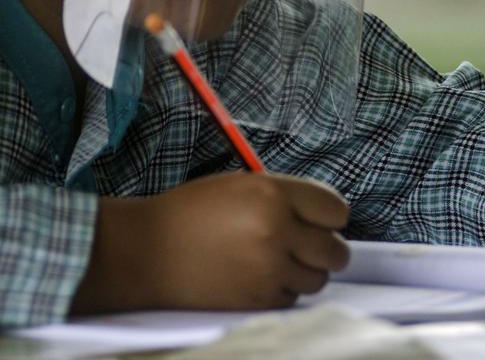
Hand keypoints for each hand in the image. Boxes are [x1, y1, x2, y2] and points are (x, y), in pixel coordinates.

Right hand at [71, 173, 350, 313]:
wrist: (148, 252)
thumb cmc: (190, 214)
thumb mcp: (239, 186)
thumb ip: (283, 197)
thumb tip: (324, 217)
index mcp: (272, 193)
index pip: (335, 209)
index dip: (330, 216)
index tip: (320, 221)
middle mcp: (276, 230)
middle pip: (336, 250)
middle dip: (324, 249)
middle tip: (303, 246)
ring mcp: (269, 269)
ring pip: (318, 279)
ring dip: (303, 272)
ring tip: (274, 262)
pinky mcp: (259, 300)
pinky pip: (293, 299)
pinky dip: (281, 291)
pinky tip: (256, 277)